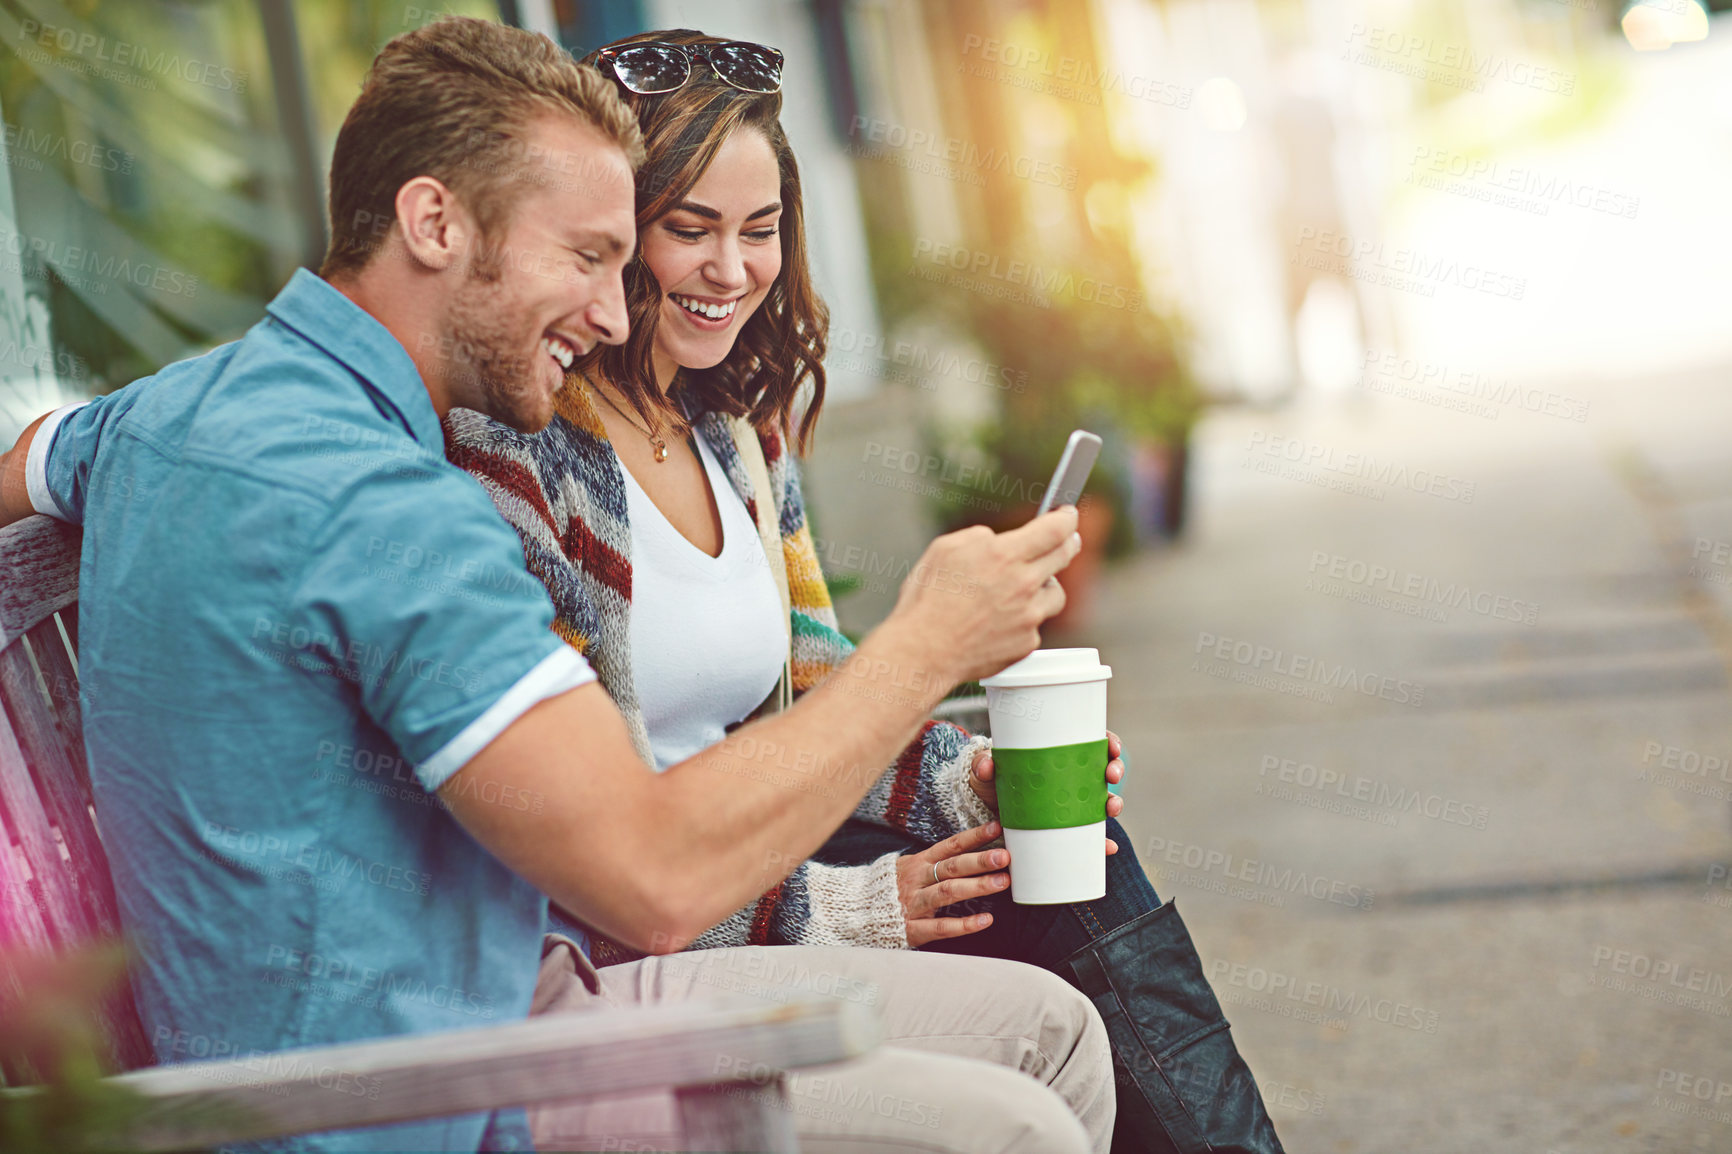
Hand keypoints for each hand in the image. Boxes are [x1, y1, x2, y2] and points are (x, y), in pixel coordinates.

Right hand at [883, 508, 1080, 687]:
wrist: (924, 651)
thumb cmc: (927, 601)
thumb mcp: (944, 549)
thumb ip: (979, 538)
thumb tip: (997, 541)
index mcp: (1003, 555)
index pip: (1055, 529)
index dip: (1066, 518)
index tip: (1068, 516)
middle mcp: (1023, 584)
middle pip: (1064, 556)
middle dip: (1067, 543)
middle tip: (1066, 540)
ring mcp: (1029, 616)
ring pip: (1055, 594)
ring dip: (1045, 586)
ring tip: (1022, 589)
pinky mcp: (1027, 643)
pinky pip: (1034, 625)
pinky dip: (1023, 621)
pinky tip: (999, 622)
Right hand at [896, 821, 1009, 947]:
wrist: (858, 912)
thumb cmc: (894, 888)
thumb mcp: (912, 868)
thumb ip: (938, 862)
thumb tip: (976, 850)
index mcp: (919, 862)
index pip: (950, 845)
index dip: (973, 837)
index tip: (996, 829)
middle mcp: (918, 880)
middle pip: (952, 867)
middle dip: (979, 861)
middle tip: (1004, 857)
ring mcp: (914, 904)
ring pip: (947, 892)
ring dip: (976, 886)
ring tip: (1002, 882)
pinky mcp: (912, 928)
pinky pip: (940, 927)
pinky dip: (964, 925)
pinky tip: (986, 920)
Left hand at [969, 731, 1124, 853]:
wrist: (982, 809)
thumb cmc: (990, 779)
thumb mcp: (984, 768)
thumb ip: (983, 764)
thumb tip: (986, 767)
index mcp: (1058, 753)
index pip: (1092, 742)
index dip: (1109, 743)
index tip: (1112, 747)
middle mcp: (1070, 775)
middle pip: (1104, 768)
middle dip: (1115, 769)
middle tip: (1111, 776)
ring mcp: (1071, 801)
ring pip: (1103, 799)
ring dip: (1114, 803)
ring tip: (1112, 808)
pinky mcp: (1065, 825)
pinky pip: (1089, 833)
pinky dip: (1101, 841)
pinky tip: (1108, 847)